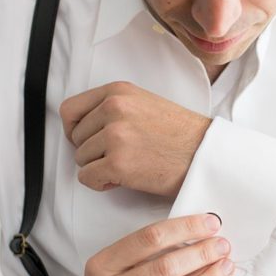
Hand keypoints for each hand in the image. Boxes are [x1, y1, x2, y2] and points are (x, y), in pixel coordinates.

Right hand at [47, 213, 233, 275]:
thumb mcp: (110, 270)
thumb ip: (144, 254)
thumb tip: (194, 236)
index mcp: (102, 268)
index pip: (148, 239)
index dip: (185, 228)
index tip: (209, 223)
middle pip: (166, 268)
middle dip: (202, 253)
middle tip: (222, 246)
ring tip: (224, 268)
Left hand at [60, 81, 211, 197]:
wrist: (205, 154)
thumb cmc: (180, 135)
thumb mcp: (143, 103)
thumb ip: (113, 108)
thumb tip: (81, 126)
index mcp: (118, 92)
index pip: (70, 110)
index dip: (75, 129)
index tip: (86, 139)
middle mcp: (114, 108)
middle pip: (75, 138)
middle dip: (92, 151)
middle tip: (117, 156)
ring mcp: (115, 136)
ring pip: (80, 159)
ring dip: (98, 167)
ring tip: (125, 166)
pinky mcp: (118, 163)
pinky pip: (87, 178)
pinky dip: (100, 183)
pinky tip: (121, 179)